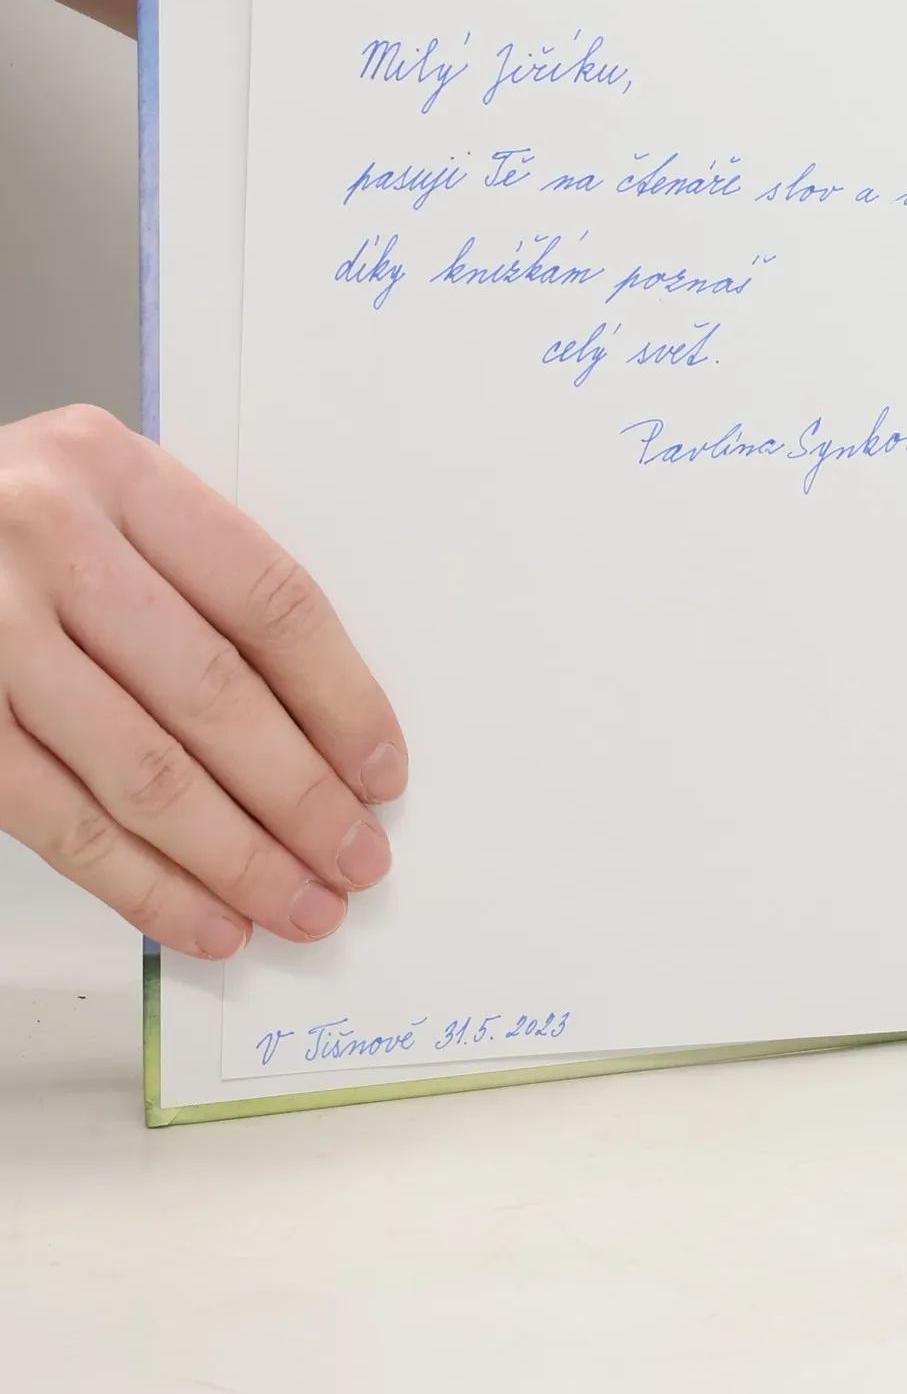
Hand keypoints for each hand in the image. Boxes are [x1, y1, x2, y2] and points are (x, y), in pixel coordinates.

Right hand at [0, 406, 405, 957]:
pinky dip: (141, 884)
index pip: (268, 602)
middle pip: (214, 694)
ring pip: (141, 771)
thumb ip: (200, 584)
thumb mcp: (107, 503)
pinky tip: (203, 918)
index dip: (341, 699)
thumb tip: (325, 729)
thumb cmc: (10, 521)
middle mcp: (50, 542)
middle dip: (301, 797)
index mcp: (119, 474)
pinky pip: (58, 821)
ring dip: (235, 858)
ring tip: (299, 906)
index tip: (383, 771)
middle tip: (357, 859)